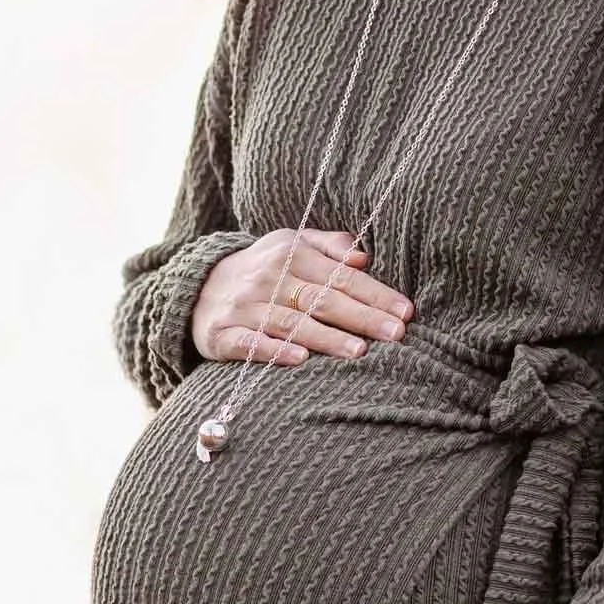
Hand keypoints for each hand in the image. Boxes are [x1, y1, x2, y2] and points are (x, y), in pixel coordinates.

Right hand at [190, 229, 413, 367]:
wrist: (198, 288)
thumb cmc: (263, 269)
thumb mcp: (291, 244)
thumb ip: (329, 246)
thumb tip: (363, 256)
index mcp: (291, 253)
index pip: (341, 276)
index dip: (375, 293)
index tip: (405, 311)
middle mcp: (268, 278)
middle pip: (322, 300)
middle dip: (362, 317)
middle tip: (396, 334)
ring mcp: (245, 307)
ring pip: (291, 323)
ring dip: (326, 338)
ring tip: (359, 352)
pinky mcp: (223, 334)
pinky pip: (251, 343)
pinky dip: (274, 350)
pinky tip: (300, 359)